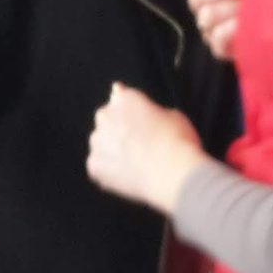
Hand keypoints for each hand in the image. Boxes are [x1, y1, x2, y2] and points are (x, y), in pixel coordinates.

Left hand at [86, 84, 207, 215]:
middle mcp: (106, 116)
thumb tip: (150, 113)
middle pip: (106, 119)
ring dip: (111, 149)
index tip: (136, 120)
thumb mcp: (173, 115)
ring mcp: (97, 141)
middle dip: (117, 128)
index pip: (119, 96)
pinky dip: (108, 170)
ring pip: (100, 143)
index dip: (129, 110)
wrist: (173, 173)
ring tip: (135, 162)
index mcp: (125, 99)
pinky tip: (127, 175)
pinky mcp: (94, 164)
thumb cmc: (178, 142)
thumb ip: (153, 110)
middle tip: (138, 143)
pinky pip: (98, 166)